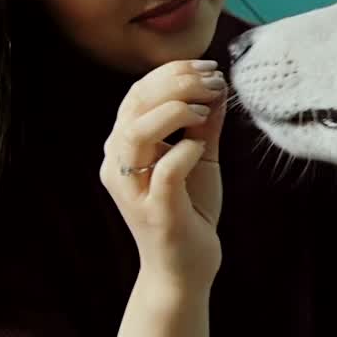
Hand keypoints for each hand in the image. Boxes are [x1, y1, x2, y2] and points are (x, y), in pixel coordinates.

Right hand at [100, 59, 226, 291]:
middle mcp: (118, 164)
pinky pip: (164, 171)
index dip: (172, 73)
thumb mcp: (201, 158)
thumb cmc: (189, 211)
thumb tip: (218, 87)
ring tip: (205, 109)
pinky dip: (185, 151)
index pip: (138, 93)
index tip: (208, 67)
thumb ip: (205, 124)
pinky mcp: (154, 211)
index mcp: (124, 146)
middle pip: (135, 104)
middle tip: (212, 79)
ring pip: (137, 132)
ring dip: (175, 110)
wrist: (185, 269)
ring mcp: (133, 189)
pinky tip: (202, 147)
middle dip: (177, 82)